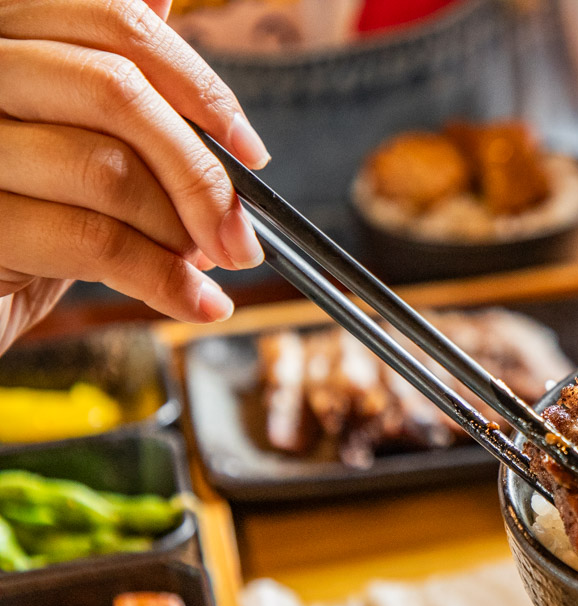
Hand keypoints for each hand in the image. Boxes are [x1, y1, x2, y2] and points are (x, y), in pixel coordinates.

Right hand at [0, 0, 270, 343]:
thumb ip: (111, 72)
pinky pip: (92, 241)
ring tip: (199, 264)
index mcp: (10, 31)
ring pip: (107, 169)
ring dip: (178, 231)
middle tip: (240, 235)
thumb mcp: (72, 132)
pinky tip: (196, 302)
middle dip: (199, 173)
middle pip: (118, 93)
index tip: (250, 150)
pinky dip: (163, 280)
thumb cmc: (28, 210)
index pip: (119, 25)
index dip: (198, 88)